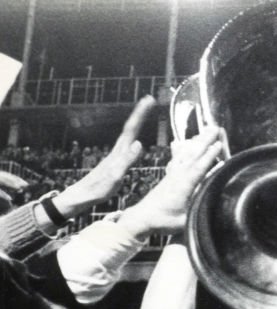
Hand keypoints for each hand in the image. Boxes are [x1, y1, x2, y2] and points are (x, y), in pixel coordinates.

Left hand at [55, 96, 155, 218]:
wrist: (81, 196)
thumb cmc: (98, 190)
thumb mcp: (115, 177)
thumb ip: (127, 160)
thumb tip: (140, 143)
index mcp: (119, 153)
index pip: (131, 129)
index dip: (140, 114)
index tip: (149, 100)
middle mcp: (117, 151)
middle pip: (130, 128)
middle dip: (140, 114)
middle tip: (150, 100)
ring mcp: (115, 156)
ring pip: (128, 135)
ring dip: (137, 124)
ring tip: (144, 115)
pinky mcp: (114, 163)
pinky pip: (127, 146)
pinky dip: (133, 138)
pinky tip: (134, 141)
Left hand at [118, 126, 223, 237]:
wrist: (142, 217)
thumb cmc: (161, 221)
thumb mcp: (183, 222)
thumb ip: (199, 214)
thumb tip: (213, 210)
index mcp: (183, 185)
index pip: (199, 167)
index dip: (209, 156)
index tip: (218, 144)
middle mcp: (178, 176)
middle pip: (194, 154)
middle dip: (206, 140)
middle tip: (216, 128)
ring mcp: (173, 174)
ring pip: (187, 153)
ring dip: (197, 141)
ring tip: (206, 131)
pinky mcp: (169, 176)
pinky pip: (178, 158)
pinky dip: (182, 149)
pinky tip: (181, 143)